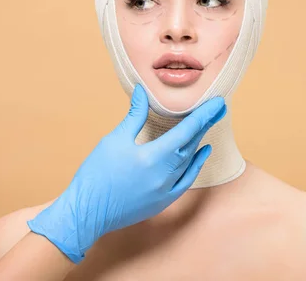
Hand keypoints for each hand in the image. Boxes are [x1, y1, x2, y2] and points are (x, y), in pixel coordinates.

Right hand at [27, 84, 226, 263]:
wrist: (86, 212)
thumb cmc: (96, 174)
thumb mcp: (114, 139)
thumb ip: (134, 116)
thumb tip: (142, 92)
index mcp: (152, 157)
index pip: (186, 131)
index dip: (203, 115)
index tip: (217, 103)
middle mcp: (164, 175)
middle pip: (192, 145)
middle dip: (205, 125)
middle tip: (218, 109)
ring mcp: (165, 191)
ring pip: (189, 161)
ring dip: (200, 142)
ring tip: (208, 124)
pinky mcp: (162, 201)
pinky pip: (186, 181)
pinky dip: (196, 166)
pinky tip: (202, 153)